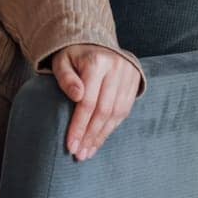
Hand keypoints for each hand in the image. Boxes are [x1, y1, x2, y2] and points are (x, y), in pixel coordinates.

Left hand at [49, 44, 140, 159]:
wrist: (95, 42)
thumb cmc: (73, 56)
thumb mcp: (61, 62)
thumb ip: (66, 78)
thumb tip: (77, 96)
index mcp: (97, 62)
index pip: (88, 102)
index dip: (79, 126)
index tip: (71, 145)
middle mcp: (117, 68)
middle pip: (104, 110)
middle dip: (90, 136)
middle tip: (79, 154)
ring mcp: (129, 74)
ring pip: (117, 113)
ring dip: (102, 136)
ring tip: (89, 151)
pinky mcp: (136, 80)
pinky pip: (125, 110)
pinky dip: (112, 127)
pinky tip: (100, 139)